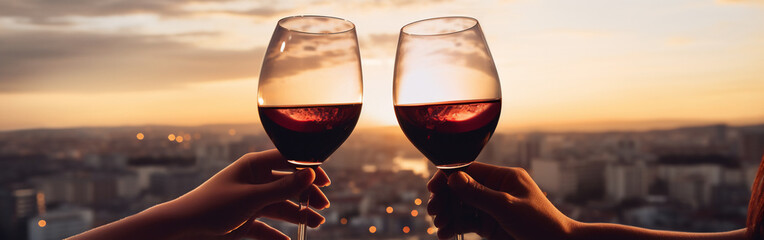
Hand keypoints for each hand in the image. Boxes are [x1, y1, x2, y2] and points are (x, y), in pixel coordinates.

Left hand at [164, 149, 330, 238]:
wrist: (181, 230)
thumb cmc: (212, 207)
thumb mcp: (252, 198)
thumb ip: (283, 188)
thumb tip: (312, 174)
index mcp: (253, 166)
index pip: (288, 160)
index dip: (308, 169)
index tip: (325, 182)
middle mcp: (254, 181)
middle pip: (288, 185)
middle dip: (306, 195)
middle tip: (322, 208)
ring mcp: (250, 201)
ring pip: (281, 206)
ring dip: (298, 215)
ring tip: (314, 224)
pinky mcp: (244, 221)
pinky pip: (267, 227)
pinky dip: (278, 235)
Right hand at [427, 162, 573, 239]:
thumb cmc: (541, 225)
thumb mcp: (507, 207)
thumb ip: (478, 193)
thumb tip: (453, 177)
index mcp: (505, 177)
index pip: (469, 170)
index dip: (448, 178)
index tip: (432, 188)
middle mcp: (497, 189)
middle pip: (462, 189)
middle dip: (445, 199)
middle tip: (433, 211)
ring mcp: (493, 207)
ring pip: (462, 207)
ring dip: (448, 214)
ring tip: (439, 225)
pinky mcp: (491, 225)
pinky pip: (468, 222)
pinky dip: (455, 227)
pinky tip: (445, 233)